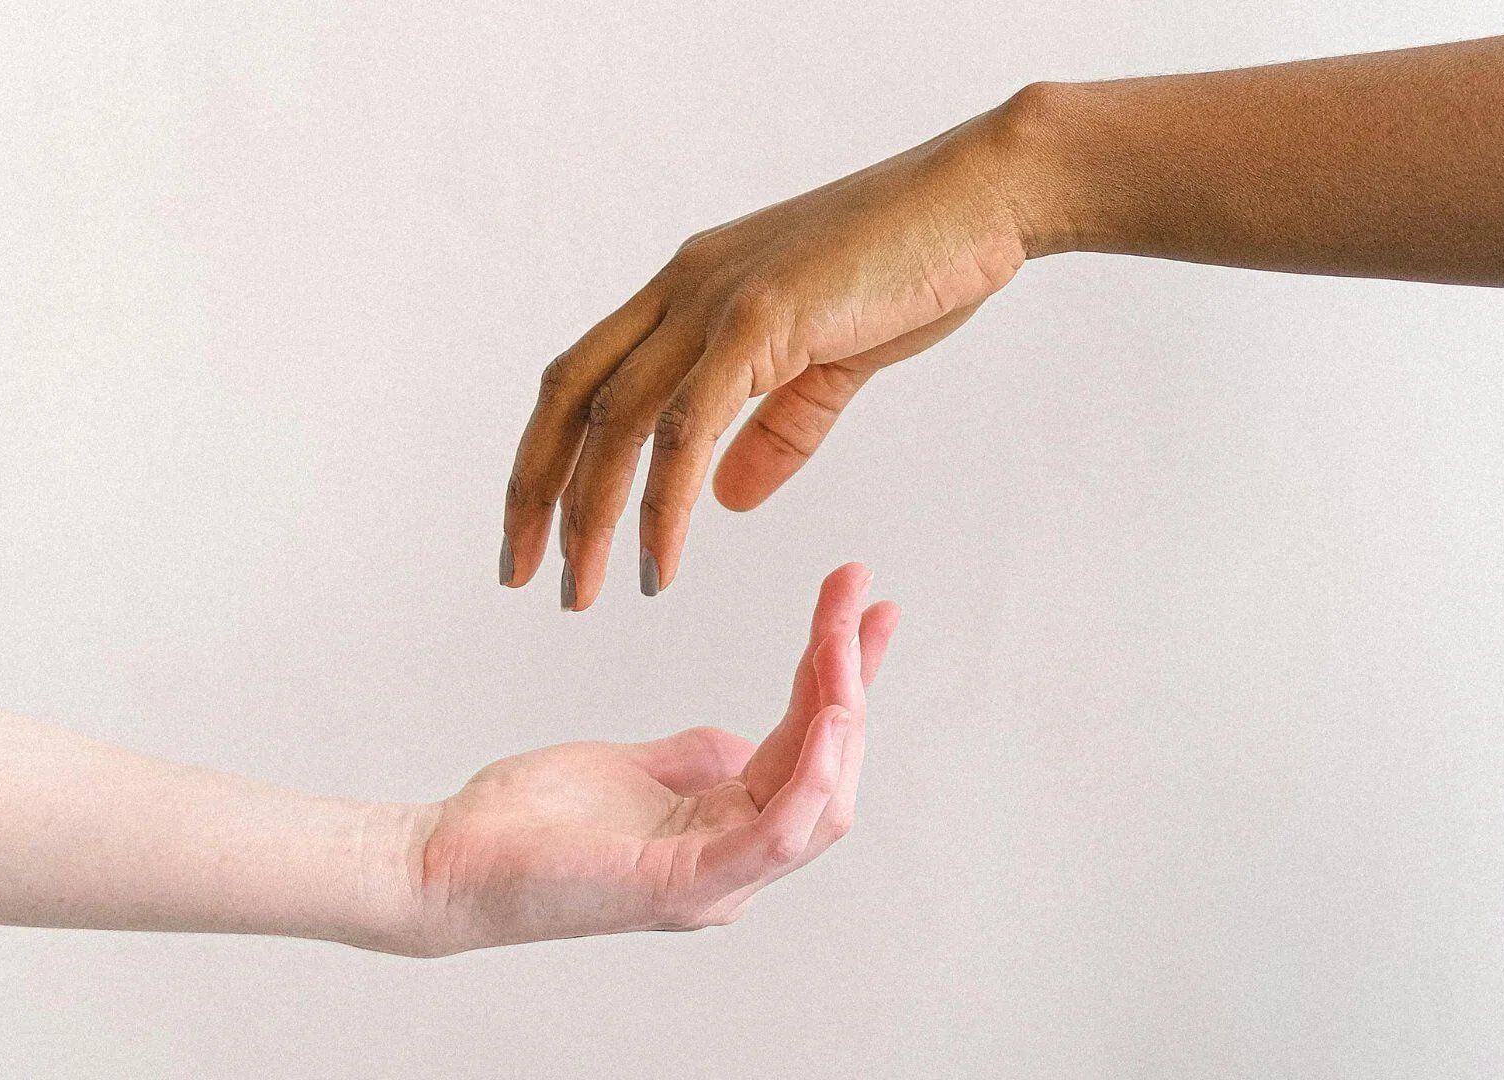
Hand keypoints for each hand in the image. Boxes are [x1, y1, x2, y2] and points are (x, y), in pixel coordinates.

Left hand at [385, 563, 899, 955]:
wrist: (446, 862)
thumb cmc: (524, 823)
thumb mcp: (626, 769)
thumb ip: (690, 760)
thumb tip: (739, 741)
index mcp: (722, 834)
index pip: (807, 749)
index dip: (839, 677)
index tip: (859, 603)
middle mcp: (734, 863)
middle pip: (827, 766)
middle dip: (851, 676)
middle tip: (860, 595)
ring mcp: (716, 881)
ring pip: (821, 799)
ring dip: (842, 710)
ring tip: (840, 638)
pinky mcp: (687, 886)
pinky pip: (779, 831)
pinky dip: (815, 772)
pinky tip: (830, 712)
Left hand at [501, 107, 1035, 608]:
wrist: (983, 197)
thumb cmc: (918, 267)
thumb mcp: (831, 361)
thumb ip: (774, 428)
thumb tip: (724, 498)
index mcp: (687, 289)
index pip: (582, 378)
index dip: (547, 455)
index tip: (536, 532)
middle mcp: (682, 287)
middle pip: (569, 399)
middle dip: (535, 493)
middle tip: (520, 576)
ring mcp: (716, 298)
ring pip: (617, 422)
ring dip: (590, 515)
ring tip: (584, 591)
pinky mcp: (761, 318)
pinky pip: (686, 429)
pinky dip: (662, 504)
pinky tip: (658, 563)